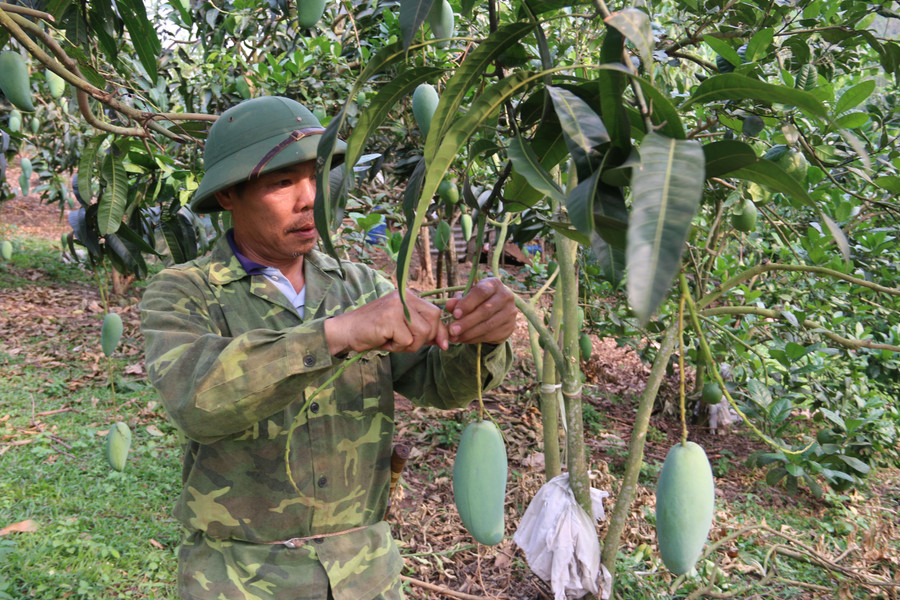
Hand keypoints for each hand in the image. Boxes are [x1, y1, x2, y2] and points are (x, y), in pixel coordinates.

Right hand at [324, 291, 448, 354]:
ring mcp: (397, 306)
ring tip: (392, 341)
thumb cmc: (374, 331)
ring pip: (423, 332)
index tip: (444, 345)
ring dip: (409, 345)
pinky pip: (407, 340)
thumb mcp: (402, 328)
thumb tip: (445, 340)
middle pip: (433, 320)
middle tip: (406, 343)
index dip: (441, 331)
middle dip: (426, 338)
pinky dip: (397, 347)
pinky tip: (384, 341)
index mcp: (408, 295)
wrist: (346, 331)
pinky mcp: (389, 318)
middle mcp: (404, 296)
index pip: (435, 312)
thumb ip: (422, 330)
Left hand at [443, 278, 516, 344]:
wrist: (497, 311)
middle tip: (452, 330)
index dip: (467, 303)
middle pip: (485, 311)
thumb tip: (449, 305)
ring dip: (469, 333)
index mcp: (494, 284)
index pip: (481, 292)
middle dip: (466, 322)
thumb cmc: (478, 300)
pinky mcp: (510, 327)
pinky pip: (491, 335)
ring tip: (454, 337)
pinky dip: (474, 339)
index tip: (455, 314)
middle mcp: (506, 296)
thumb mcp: (467, 297)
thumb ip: (458, 300)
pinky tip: (463, 339)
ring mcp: (510, 313)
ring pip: (488, 325)